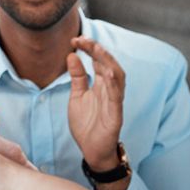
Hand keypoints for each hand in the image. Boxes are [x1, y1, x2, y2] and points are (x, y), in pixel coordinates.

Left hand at [66, 37, 124, 171]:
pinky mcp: (116, 115)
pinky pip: (117, 98)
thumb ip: (77, 77)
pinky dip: (113, 85)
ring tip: (98, 50)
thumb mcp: (77, 96)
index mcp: (101, 85)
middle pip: (109, 64)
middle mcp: (109, 90)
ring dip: (109, 62)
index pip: (98, 61)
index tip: (75, 40)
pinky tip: (108, 74)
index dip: (89, 48)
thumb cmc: (87, 124)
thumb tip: (71, 55)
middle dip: (98, 50)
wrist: (91, 150)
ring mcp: (114, 102)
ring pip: (118, 78)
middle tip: (84, 39)